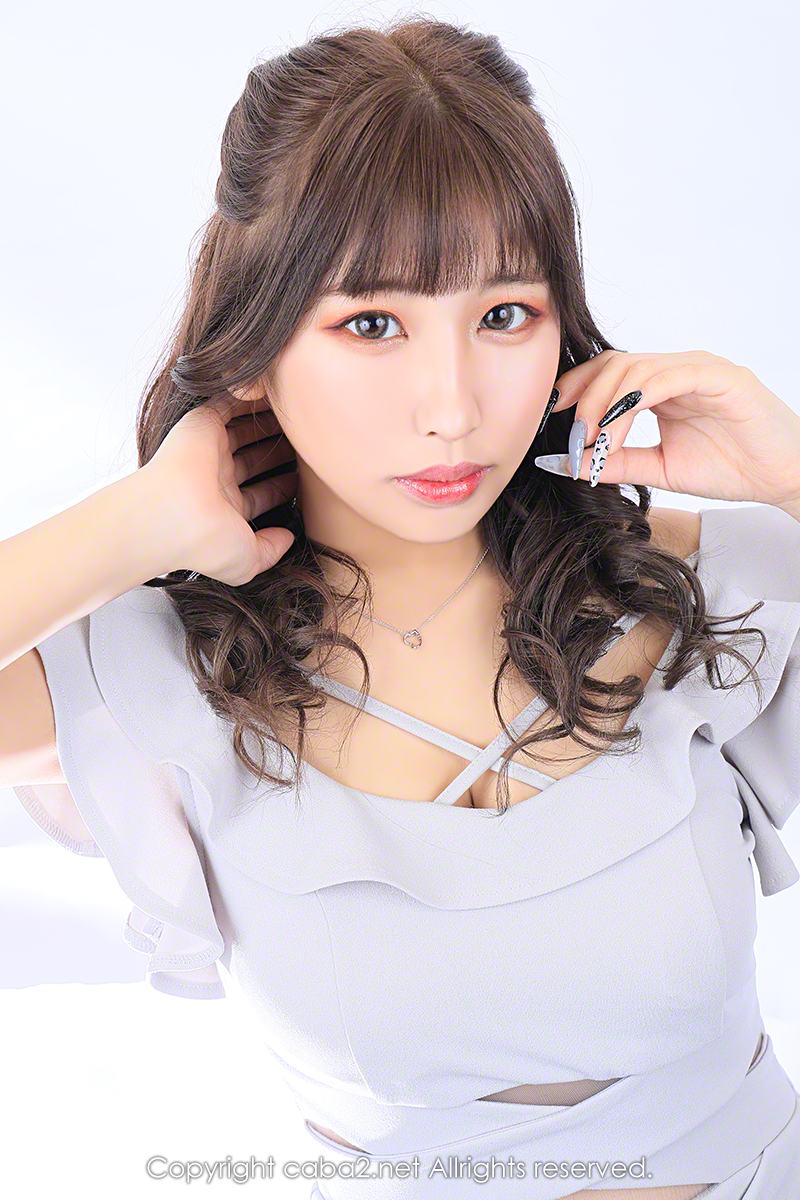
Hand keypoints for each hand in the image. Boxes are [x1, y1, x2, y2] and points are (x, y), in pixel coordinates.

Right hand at [143, 392, 297, 586]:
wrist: (175, 516)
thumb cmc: (207, 542)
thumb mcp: (249, 560)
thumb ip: (271, 550)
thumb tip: (287, 538)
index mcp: (225, 508)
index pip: (260, 493)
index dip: (282, 485)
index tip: (306, 478)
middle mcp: (217, 478)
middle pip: (254, 458)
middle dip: (279, 450)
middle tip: (307, 440)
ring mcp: (210, 450)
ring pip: (245, 429)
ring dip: (269, 421)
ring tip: (298, 412)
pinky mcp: (203, 424)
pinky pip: (230, 402)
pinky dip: (249, 394)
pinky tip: (274, 391)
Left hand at [538, 349, 799, 509]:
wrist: (782, 478)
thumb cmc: (730, 468)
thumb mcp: (658, 469)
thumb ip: (615, 463)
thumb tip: (566, 464)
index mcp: (661, 386)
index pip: (607, 371)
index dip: (575, 389)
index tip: (549, 419)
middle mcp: (676, 369)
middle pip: (614, 363)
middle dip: (583, 398)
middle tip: (571, 438)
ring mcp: (699, 368)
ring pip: (635, 367)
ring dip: (604, 405)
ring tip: (593, 442)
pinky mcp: (721, 377)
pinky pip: (668, 376)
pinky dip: (635, 402)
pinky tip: (618, 431)